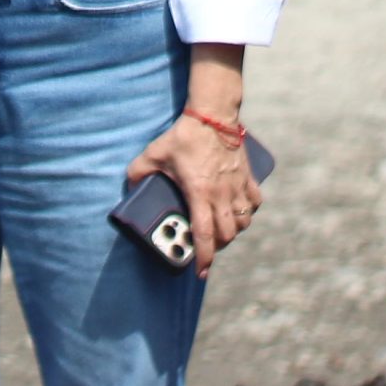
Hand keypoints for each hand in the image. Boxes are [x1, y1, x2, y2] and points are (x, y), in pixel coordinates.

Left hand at [126, 115, 261, 277]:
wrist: (213, 114)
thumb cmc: (184, 136)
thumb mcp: (154, 153)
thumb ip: (139, 171)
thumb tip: (130, 185)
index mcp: (199, 192)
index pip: (203, 233)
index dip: (202, 256)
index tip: (200, 271)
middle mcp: (222, 194)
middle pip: (226, 234)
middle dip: (216, 246)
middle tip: (205, 247)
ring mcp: (238, 186)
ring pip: (243, 222)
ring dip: (232, 231)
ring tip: (219, 230)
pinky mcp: (248, 177)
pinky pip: (255, 203)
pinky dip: (248, 213)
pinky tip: (239, 212)